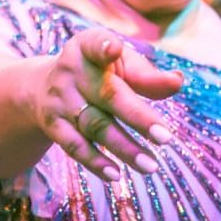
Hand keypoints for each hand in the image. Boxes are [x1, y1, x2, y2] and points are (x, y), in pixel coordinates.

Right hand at [34, 26, 182, 180]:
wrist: (43, 88)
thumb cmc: (97, 73)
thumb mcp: (119, 65)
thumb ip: (146, 76)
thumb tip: (177, 82)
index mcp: (87, 48)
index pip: (95, 44)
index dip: (104, 47)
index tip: (114, 49)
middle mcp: (70, 72)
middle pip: (108, 95)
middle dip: (138, 117)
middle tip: (166, 138)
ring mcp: (59, 100)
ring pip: (95, 126)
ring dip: (124, 148)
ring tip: (151, 166)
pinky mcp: (53, 126)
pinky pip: (74, 146)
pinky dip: (95, 162)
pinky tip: (116, 175)